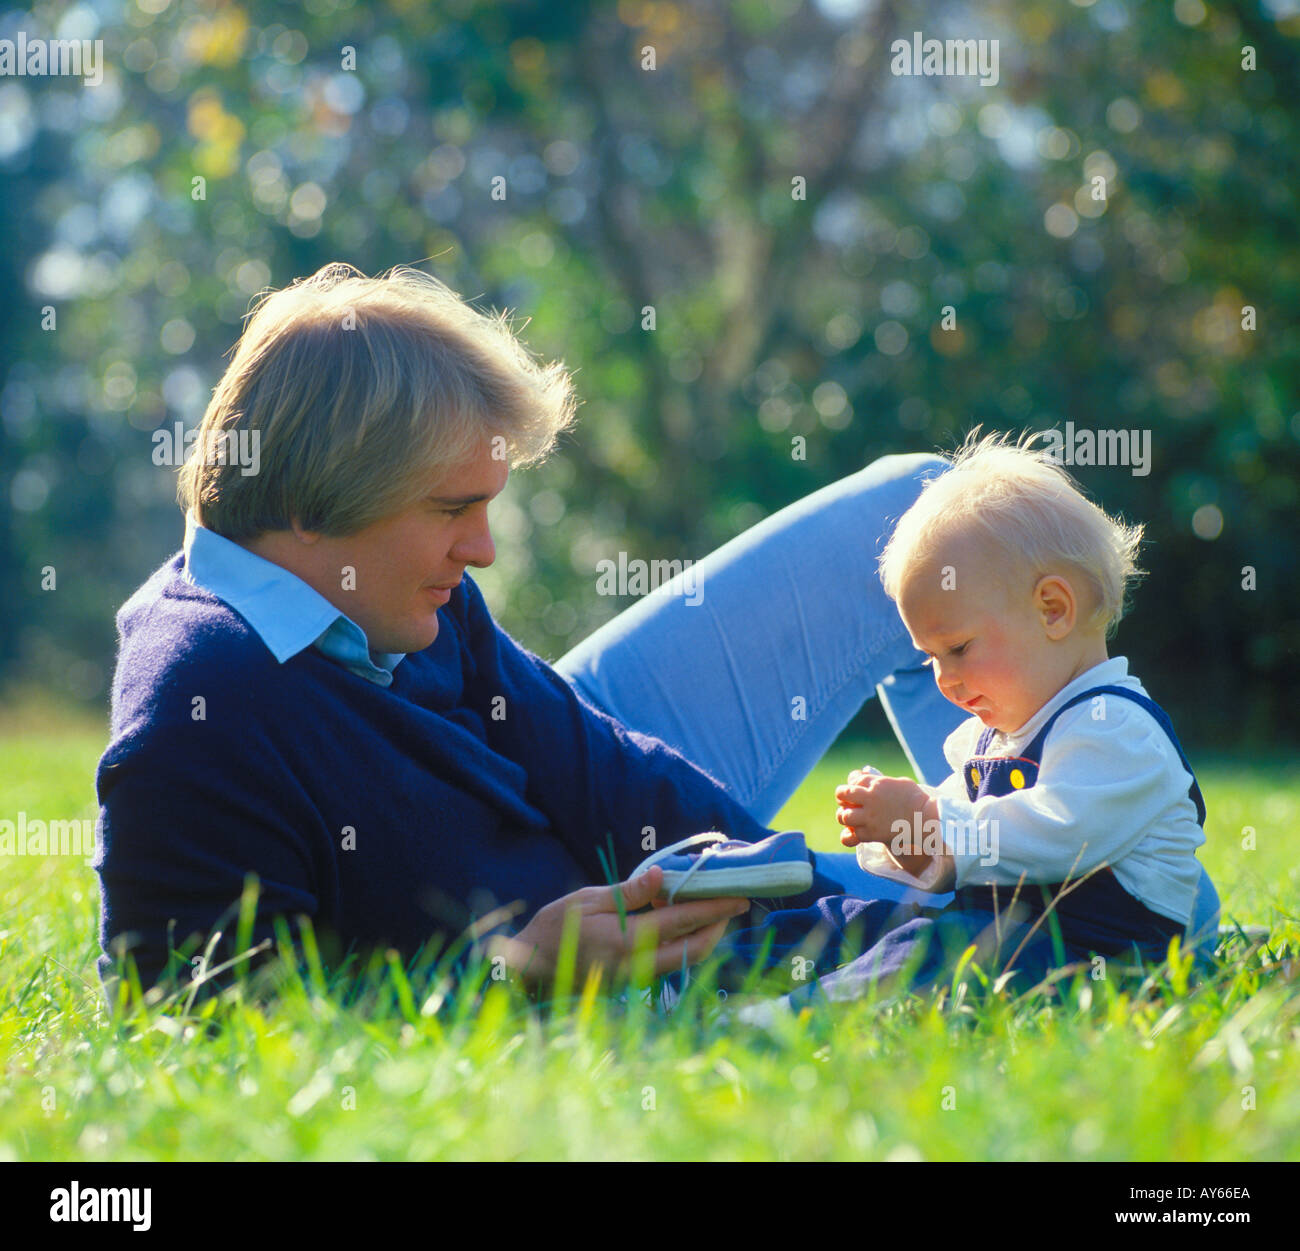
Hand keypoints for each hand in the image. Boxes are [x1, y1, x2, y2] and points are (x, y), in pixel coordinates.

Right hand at [493, 866, 748, 990]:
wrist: (529, 971)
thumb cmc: (553, 929)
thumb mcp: (587, 900)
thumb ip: (629, 892)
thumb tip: (663, 876)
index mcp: (628, 940)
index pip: (683, 922)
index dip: (715, 909)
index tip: (739, 897)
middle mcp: (639, 964)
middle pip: (695, 949)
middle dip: (718, 927)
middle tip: (732, 903)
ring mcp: (637, 978)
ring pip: (685, 960)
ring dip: (703, 936)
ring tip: (709, 909)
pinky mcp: (632, 982)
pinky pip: (668, 963)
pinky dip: (682, 943)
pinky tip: (678, 923)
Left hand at [835, 772, 939, 877]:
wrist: (925, 819)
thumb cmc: (914, 799)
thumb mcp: (897, 782)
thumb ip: (879, 780)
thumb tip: (864, 775)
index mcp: (876, 783)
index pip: (852, 780)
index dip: (853, 785)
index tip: (858, 790)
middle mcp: (870, 798)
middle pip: (842, 795)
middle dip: (843, 799)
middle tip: (849, 804)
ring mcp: (869, 817)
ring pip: (843, 816)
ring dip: (845, 817)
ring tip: (853, 819)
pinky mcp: (872, 833)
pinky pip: (852, 835)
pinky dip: (852, 835)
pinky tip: (859, 831)